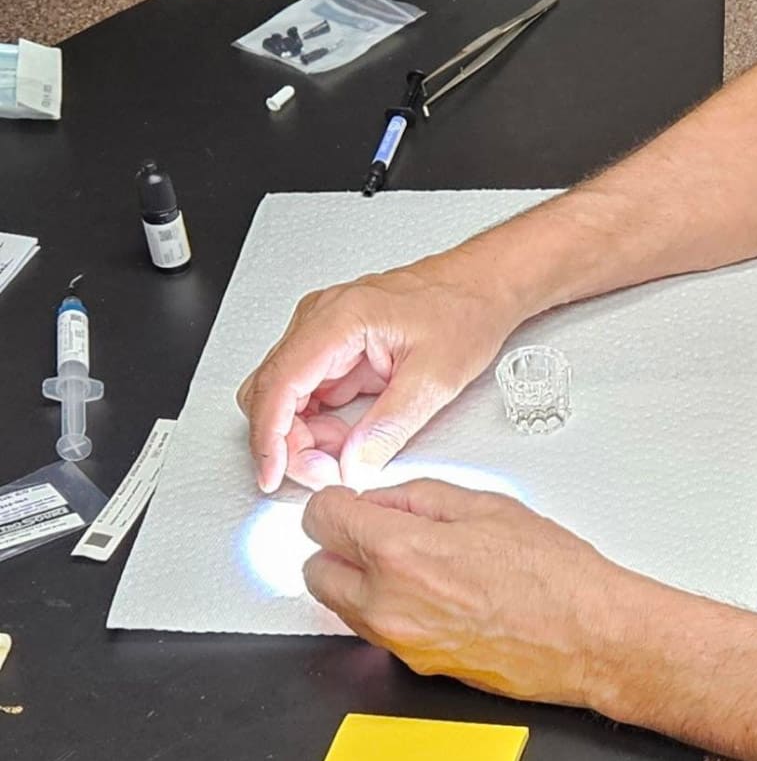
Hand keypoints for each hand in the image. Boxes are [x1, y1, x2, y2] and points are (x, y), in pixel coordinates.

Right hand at [237, 257, 521, 493]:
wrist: (483, 287)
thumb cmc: (466, 311)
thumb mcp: (436, 379)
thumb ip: (390, 427)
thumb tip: (352, 465)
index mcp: (339, 319)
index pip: (278, 385)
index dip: (268, 437)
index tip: (272, 474)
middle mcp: (321, 320)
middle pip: (272, 393)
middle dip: (289, 441)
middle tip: (325, 471)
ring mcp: (324, 333)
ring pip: (286, 397)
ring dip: (306, 434)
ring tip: (348, 451)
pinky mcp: (336, 349)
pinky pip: (309, 394)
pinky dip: (320, 423)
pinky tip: (348, 437)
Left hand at [301, 480, 631, 705]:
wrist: (588, 636)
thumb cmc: (556, 576)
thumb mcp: (489, 506)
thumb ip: (420, 497)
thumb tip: (383, 500)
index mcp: (402, 552)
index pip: (320, 520)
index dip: (334, 502)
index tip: (349, 501)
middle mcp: (388, 603)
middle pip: (313, 569)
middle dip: (338, 545)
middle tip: (377, 530)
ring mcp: (398, 641)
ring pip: (338, 604)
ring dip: (358, 579)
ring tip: (414, 561)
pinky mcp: (414, 665)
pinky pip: (373, 630)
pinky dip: (385, 608)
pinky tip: (431, 591)